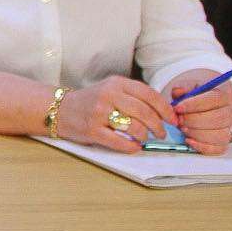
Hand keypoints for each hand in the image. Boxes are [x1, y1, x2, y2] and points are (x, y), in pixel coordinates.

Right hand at [57, 75, 177, 153]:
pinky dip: (131, 147)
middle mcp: (108, 95)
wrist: (59, 109)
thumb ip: (133, 96)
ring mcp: (99, 113)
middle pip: (144, 112)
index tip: (172, 119)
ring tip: (145, 139)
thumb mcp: (111, 89)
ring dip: (145, 136)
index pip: (149, 94)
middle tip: (162, 133)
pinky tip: (134, 147)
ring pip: (134, 127)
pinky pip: (119, 142)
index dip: (165, 109)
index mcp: (116, 83)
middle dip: (158, 126)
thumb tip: (163, 111)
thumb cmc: (91, 101)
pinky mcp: (92, 130)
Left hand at [166, 69, 231, 154]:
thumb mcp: (190, 89)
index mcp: (223, 97)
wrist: (208, 109)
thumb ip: (183, 90)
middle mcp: (229, 113)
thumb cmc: (197, 99)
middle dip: (194, 120)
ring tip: (183, 129)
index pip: (214, 99)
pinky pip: (218, 149)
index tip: (178, 108)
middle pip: (219, 118)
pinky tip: (188, 141)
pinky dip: (202, 147)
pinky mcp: (224, 143)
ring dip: (198, 134)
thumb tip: (178, 92)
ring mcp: (229, 129)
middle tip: (179, 120)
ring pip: (221, 135)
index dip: (194, 104)